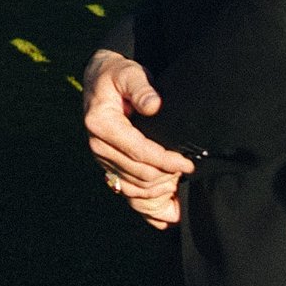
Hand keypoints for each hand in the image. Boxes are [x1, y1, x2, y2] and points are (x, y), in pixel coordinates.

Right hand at [82, 48, 194, 221]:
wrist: (101, 80)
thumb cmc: (119, 75)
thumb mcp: (129, 73)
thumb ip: (141, 88)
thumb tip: (154, 106)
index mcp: (100, 124)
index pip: (137, 151)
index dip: (165, 161)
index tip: (188, 164)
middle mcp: (97, 145)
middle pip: (138, 174)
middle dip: (166, 176)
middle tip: (188, 169)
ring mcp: (101, 159)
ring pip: (134, 188)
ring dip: (159, 191)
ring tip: (180, 182)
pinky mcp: (108, 166)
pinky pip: (127, 193)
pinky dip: (147, 205)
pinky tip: (167, 212)